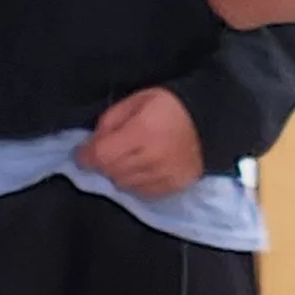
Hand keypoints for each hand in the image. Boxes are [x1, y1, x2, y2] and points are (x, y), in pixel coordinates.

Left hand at [78, 86, 203, 198]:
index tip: (81, 154)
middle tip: (106, 152)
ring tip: (126, 159)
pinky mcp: (175, 186)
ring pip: (124, 184)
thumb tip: (93, 144)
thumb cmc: (170, 105)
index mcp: (141, 133)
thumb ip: (110, 121)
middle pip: (110, 171)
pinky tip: (140, 169)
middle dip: (102, 163)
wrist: (212, 120)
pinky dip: (135, 183)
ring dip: (118, 173)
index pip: (101, 155)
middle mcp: (152, 158)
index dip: (85, 156)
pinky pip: (143, 192)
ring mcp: (164, 175)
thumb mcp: (135, 101)